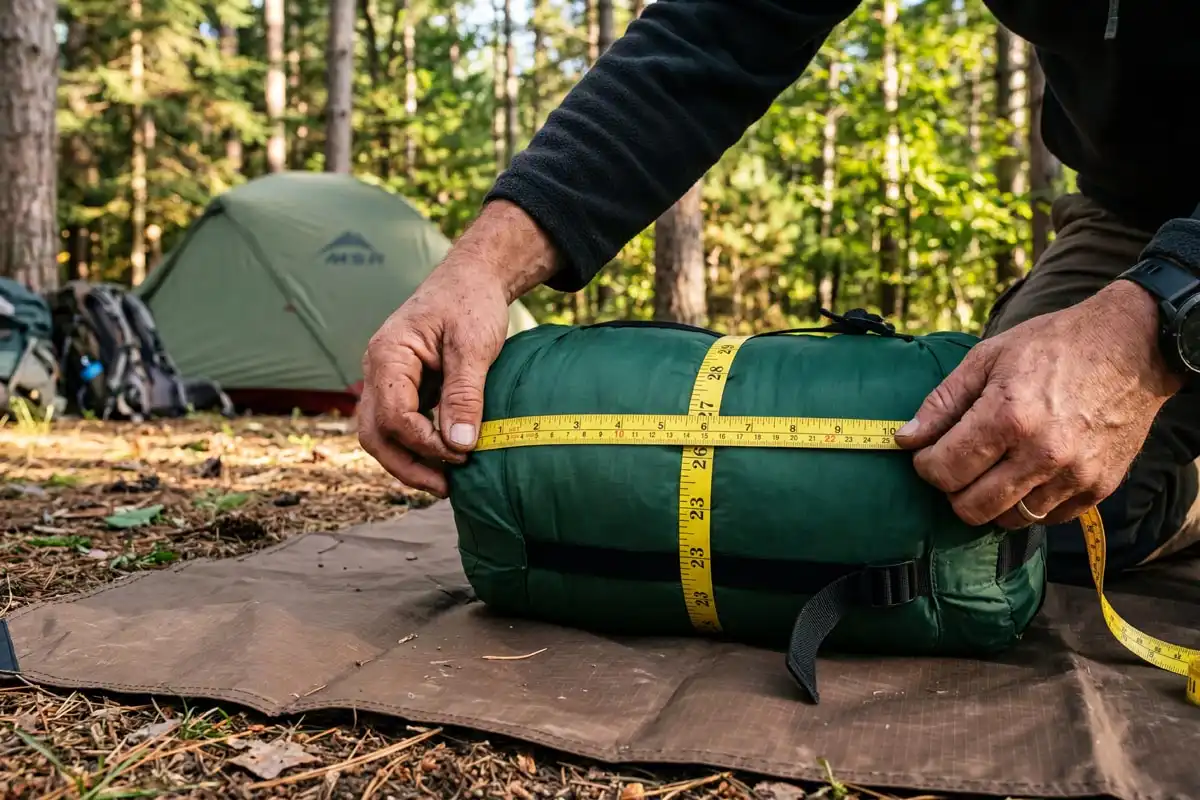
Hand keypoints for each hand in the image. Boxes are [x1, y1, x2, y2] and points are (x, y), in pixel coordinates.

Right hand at [357, 201, 558, 495]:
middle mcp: (377, 370)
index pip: (394, 415)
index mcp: (388, 355)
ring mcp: (386, 380)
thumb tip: (459, 445)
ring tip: (446, 482)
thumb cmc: (471, 304)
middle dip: (407, 466)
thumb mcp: (474, 347)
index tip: (464, 454)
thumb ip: (465, 395)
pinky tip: (446, 459)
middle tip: (446, 487)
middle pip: (375, 433)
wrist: (472, 280)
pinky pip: (399, 425)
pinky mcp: (402, 388)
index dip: (425, 443)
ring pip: (381, 434)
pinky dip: (417, 446)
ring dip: (409, 462)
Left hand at [894, 280, 1182, 528]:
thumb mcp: (988, 358)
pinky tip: (1026, 474)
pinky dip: (1027, 503)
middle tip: (957, 464)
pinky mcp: (1098, 488)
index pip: (944, 470)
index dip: (925, 464)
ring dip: (989, 500)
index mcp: (1008, 417)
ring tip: (992, 468)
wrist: (1132, 347)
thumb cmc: (1054, 346)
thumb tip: (904, 439)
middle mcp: (1042, 454)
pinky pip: (1046, 518)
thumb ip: (942, 402)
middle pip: (970, 507)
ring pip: (1007, 519)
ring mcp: (1074, 475)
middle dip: (952, 489)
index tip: (927, 452)